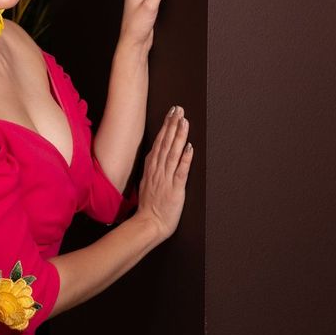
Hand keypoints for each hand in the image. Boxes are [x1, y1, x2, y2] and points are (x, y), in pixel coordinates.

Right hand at [135, 105, 193, 241]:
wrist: (147, 225)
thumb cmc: (149, 208)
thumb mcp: (146, 184)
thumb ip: (152, 170)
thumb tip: (156, 158)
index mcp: (151, 169)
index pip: (159, 143)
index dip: (166, 127)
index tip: (171, 114)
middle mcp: (158, 171)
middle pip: (165, 144)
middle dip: (172, 125)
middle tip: (178, 109)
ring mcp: (166, 179)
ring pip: (172, 153)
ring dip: (179, 136)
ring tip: (184, 121)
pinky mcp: (174, 189)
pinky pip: (180, 171)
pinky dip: (185, 158)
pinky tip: (189, 147)